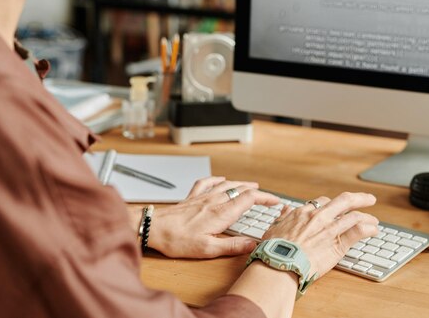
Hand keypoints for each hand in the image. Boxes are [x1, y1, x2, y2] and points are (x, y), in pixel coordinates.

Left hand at [146, 177, 279, 258]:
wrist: (153, 228)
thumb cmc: (177, 239)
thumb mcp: (207, 249)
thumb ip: (232, 245)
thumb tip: (252, 244)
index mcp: (221, 213)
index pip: (249, 199)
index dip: (265, 198)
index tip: (275, 201)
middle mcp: (214, 201)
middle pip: (241, 189)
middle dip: (257, 191)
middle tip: (267, 196)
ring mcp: (202, 197)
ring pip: (227, 185)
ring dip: (241, 184)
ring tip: (251, 185)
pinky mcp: (191, 197)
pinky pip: (207, 182)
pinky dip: (217, 179)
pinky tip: (220, 179)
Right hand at [262, 192, 378, 277]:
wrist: (280, 264)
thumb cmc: (274, 250)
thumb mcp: (273, 228)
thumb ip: (282, 217)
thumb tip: (285, 209)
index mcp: (303, 213)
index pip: (322, 202)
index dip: (332, 204)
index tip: (338, 208)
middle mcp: (319, 217)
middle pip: (344, 200)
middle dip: (359, 199)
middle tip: (368, 199)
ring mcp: (330, 228)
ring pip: (355, 215)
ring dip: (367, 217)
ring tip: (374, 220)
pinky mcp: (338, 243)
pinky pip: (359, 231)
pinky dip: (369, 229)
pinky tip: (373, 230)